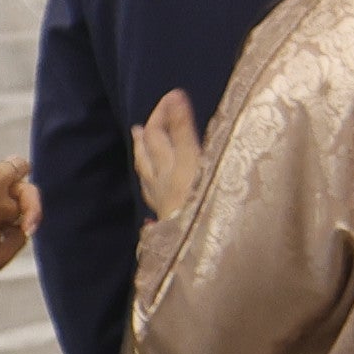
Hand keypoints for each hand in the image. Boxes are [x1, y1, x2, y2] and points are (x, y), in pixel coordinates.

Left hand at [130, 88, 204, 222]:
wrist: (204, 259)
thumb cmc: (214, 212)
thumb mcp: (206, 164)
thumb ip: (188, 132)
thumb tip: (177, 97)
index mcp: (180, 168)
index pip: (167, 133)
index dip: (168, 112)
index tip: (175, 94)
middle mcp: (167, 183)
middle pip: (152, 151)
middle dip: (151, 129)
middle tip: (151, 116)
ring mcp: (165, 202)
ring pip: (147, 173)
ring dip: (142, 152)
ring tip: (138, 138)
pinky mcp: (169, 220)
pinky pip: (153, 196)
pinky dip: (150, 186)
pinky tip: (149, 193)